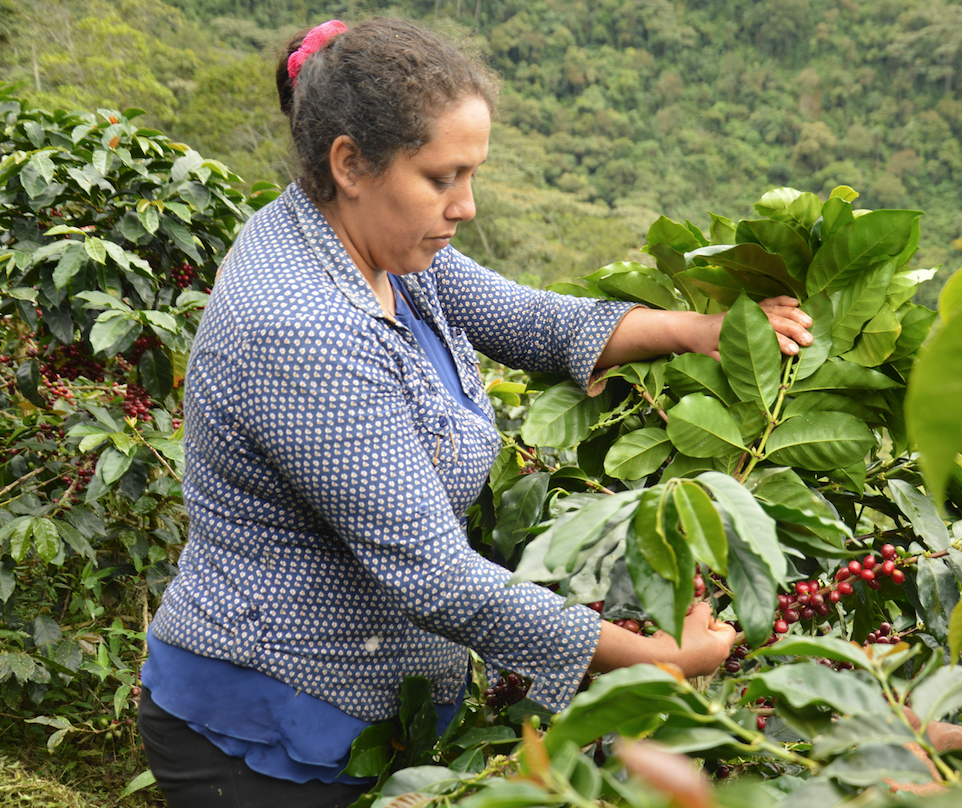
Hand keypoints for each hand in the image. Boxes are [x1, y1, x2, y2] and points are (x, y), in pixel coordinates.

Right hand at [648, 602, 736, 677]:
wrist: (658, 658)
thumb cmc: (681, 638)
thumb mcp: (695, 617)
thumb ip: (704, 609)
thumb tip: (704, 609)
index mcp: (722, 648)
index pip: (728, 629)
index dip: (715, 618)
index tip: (700, 616)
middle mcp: (715, 661)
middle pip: (712, 636)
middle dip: (699, 625)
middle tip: (687, 620)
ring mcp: (701, 667)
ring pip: (699, 644)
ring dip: (689, 633)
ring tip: (676, 629)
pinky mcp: (688, 670)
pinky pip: (689, 652)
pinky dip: (681, 644)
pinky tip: (670, 640)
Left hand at [691, 296, 812, 360]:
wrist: (693, 329)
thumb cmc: (703, 348)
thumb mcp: (715, 359)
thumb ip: (733, 363)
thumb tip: (756, 375)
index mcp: (733, 331)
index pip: (761, 335)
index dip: (778, 343)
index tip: (794, 351)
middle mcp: (742, 317)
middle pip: (772, 320)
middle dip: (792, 329)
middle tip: (808, 340)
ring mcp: (747, 310)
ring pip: (773, 309)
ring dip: (793, 314)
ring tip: (810, 323)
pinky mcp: (750, 308)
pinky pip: (769, 302)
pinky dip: (782, 301)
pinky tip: (797, 302)